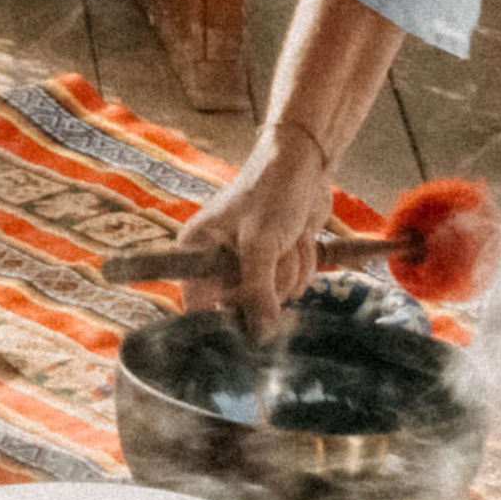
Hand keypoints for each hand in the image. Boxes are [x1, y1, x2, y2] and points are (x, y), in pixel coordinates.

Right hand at [177, 120, 337, 338]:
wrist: (304, 160)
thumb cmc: (271, 192)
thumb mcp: (260, 245)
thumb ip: (258, 293)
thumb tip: (261, 338)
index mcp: (196, 252)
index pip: (197, 309)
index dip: (222, 321)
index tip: (247, 326)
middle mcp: (218, 261)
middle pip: (242, 307)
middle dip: (270, 287)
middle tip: (275, 254)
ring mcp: (249, 262)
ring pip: (275, 298)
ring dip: (292, 271)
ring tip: (290, 237)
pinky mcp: (276, 260)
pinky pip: (292, 284)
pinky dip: (303, 264)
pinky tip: (302, 237)